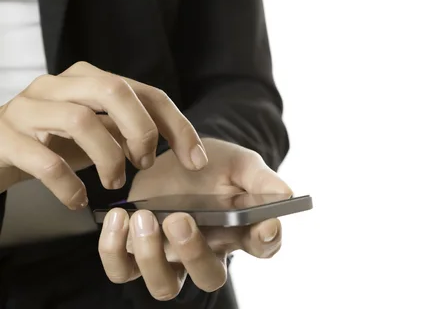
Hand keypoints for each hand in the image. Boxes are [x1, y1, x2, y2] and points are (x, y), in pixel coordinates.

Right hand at [0, 61, 207, 208]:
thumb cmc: (53, 140)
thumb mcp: (98, 131)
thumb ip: (131, 129)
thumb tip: (181, 144)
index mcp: (88, 78)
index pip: (146, 92)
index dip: (177, 126)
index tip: (196, 160)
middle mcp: (58, 84)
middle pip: (114, 91)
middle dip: (142, 131)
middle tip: (144, 164)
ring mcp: (28, 107)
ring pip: (81, 121)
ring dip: (108, 159)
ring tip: (113, 184)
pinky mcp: (4, 137)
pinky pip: (44, 161)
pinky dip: (68, 186)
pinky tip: (77, 201)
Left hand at [98, 138, 291, 299]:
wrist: (174, 155)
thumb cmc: (213, 164)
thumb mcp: (240, 164)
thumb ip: (261, 180)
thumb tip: (286, 195)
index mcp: (241, 230)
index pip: (263, 245)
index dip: (266, 239)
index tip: (265, 225)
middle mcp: (208, 252)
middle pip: (209, 277)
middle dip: (194, 253)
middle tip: (180, 219)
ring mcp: (171, 256)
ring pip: (164, 285)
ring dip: (152, 256)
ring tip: (146, 217)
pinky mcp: (136, 250)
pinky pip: (122, 269)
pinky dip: (114, 250)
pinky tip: (119, 218)